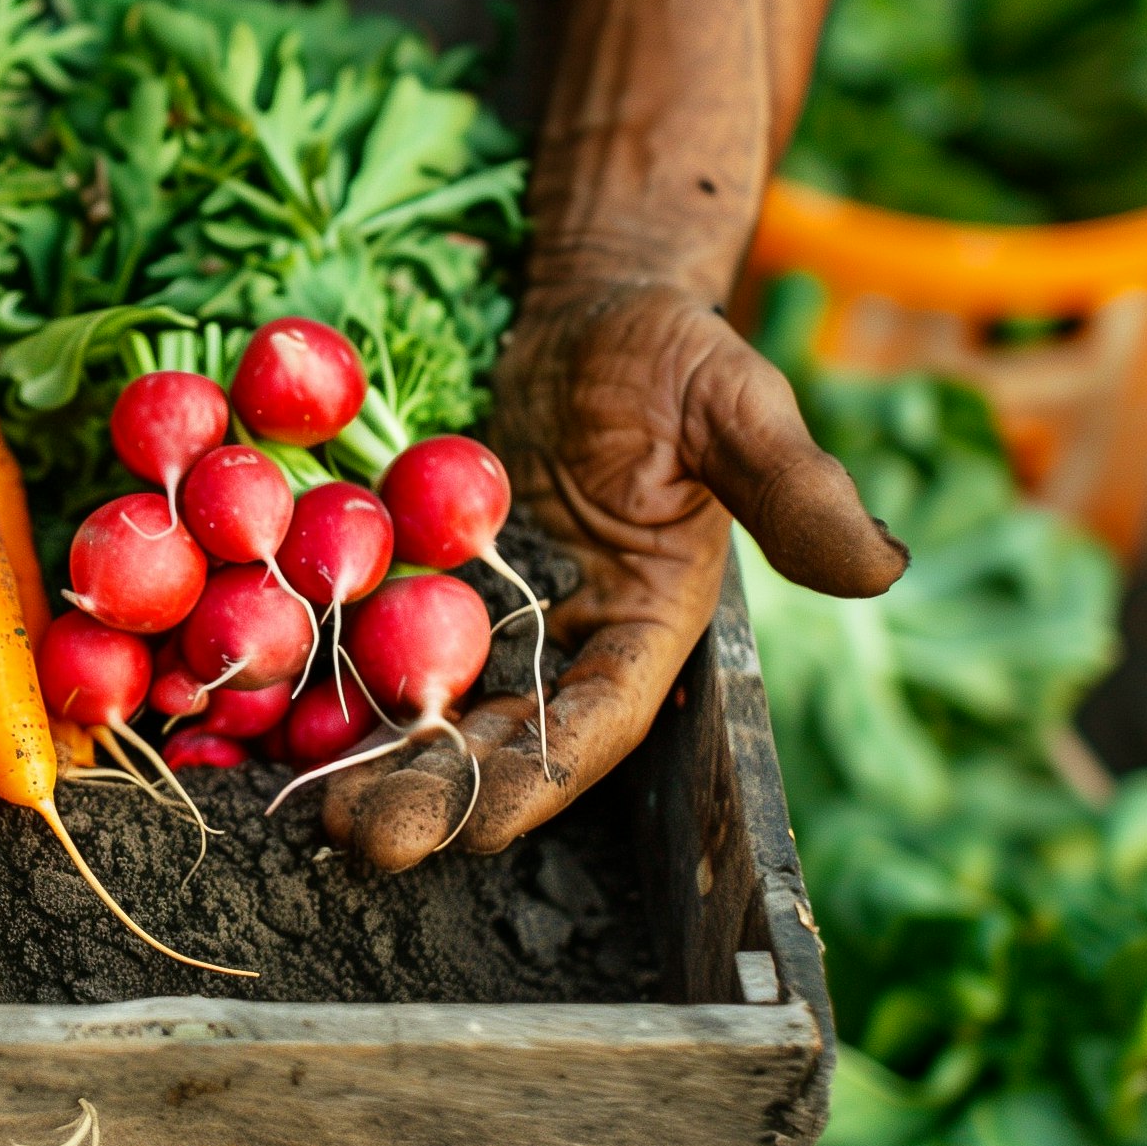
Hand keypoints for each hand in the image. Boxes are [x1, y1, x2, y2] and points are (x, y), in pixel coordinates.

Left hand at [321, 279, 906, 870]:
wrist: (584, 308)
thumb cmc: (675, 352)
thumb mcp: (740, 403)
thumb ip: (795, 488)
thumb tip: (881, 566)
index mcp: (645, 630)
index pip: (592, 726)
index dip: (536, 778)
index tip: (475, 825)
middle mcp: (562, 647)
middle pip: (494, 740)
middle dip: (430, 795)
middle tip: (356, 837)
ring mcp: (486, 623)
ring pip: (422, 711)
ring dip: (368, 763)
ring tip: (305, 808)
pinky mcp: (419, 586)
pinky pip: (367, 646)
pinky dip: (323, 687)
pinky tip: (264, 721)